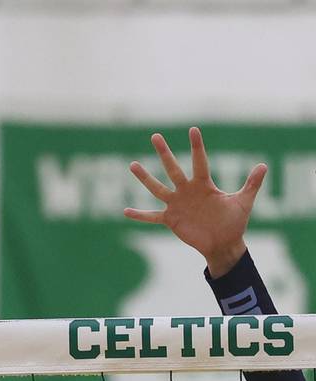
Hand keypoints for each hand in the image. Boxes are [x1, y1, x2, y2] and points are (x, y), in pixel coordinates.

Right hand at [124, 126, 266, 276]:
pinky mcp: (170, 219)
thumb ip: (252, 184)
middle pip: (173, 168)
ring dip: (145, 178)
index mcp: (204, 185)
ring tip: (133, 164)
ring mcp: (177, 204)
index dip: (197, 146)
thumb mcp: (244, 202)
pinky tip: (125, 211)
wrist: (223, 242)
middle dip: (164, 152)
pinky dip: (139, 215)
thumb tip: (263, 165)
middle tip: (155, 136)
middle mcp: (187, 191)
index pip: (200, 161)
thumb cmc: (234, 221)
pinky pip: (151, 216)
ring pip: (157, 188)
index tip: (193, 129)